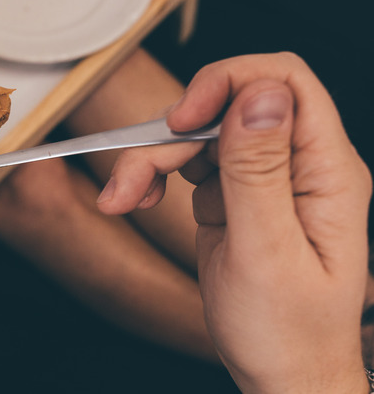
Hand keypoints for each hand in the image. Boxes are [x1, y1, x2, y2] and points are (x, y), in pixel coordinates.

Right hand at [97, 53, 371, 392]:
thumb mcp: (268, 253)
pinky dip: (155, 177)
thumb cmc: (287, 329)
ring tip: (123, 199)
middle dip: (169, 138)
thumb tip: (259, 94)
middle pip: (225, 109)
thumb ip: (260, 171)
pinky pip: (187, 165)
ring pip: (199, 136)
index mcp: (325, 171)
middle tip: (129, 181)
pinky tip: (141, 200)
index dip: (228, 83)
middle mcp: (296, 165)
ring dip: (151, 160)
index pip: (283, 83)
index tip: (183, 119)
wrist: (281, 370)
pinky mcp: (233, 195)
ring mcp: (263, 179)